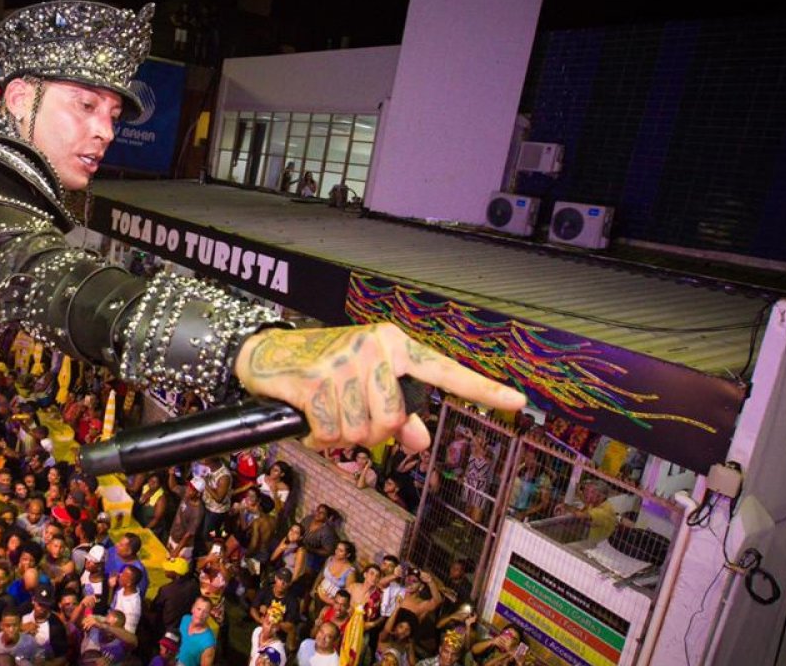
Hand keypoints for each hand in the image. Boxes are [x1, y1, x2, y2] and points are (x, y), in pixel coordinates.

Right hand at [235, 325, 525, 449]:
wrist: (268, 353)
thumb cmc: (324, 369)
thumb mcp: (365, 387)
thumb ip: (397, 412)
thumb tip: (419, 439)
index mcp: (394, 345)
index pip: (444, 371)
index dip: (481, 390)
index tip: (517, 402)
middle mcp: (374, 347)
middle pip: (394, 420)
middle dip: (369, 432)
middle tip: (347, 419)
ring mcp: (344, 361)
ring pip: (362, 431)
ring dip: (340, 436)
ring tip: (326, 415)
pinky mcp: (315, 378)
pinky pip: (330, 432)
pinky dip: (318, 437)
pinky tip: (308, 421)